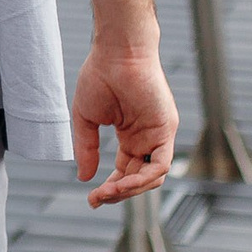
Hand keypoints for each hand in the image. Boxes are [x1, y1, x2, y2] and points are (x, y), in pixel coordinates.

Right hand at [72, 42, 178, 206]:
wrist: (116, 52)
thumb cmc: (101, 76)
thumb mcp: (86, 119)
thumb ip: (86, 148)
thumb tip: (84, 177)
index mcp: (130, 135)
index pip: (125, 170)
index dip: (110, 188)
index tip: (92, 198)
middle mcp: (147, 138)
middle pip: (139, 177)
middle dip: (118, 193)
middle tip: (97, 199)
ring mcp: (159, 135)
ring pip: (152, 176)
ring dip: (130, 189)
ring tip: (107, 192)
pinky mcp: (166, 129)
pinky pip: (161, 164)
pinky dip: (144, 177)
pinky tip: (124, 181)